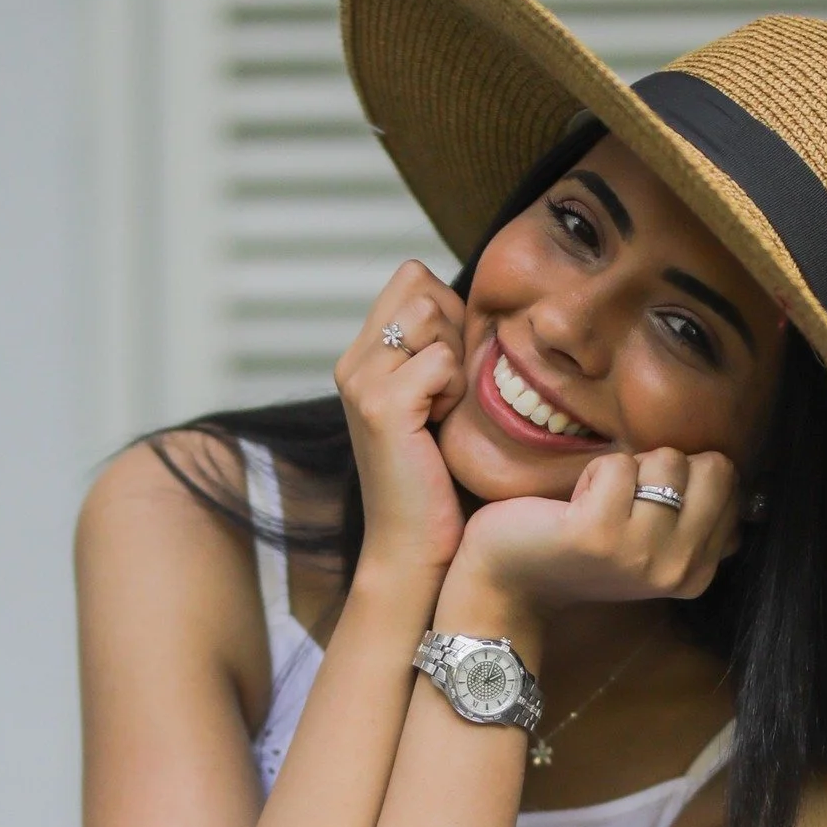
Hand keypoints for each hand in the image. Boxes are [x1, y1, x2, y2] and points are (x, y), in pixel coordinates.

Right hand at [335, 261, 468, 578]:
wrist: (413, 548)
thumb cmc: (438, 482)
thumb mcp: (436, 403)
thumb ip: (439, 351)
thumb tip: (473, 308)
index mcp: (363, 356)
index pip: (412, 277)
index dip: (448, 313)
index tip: (449, 374)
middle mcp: (353, 361)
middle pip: (421, 285)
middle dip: (453, 331)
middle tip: (447, 395)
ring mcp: (361, 380)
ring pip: (429, 311)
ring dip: (454, 358)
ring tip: (443, 410)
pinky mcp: (381, 405)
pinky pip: (440, 359)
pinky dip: (454, 391)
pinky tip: (439, 428)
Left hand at [449, 448, 739, 614]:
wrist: (509, 582)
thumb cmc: (577, 552)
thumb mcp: (650, 546)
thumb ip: (695, 521)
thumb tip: (732, 479)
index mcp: (698, 571)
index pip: (729, 482)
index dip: (682, 476)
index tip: (644, 507)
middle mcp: (679, 568)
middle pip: (710, 467)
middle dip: (663, 466)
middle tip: (621, 499)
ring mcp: (641, 553)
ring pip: (665, 461)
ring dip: (623, 470)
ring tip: (593, 504)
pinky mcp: (599, 534)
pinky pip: (616, 465)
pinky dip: (591, 472)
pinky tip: (571, 507)